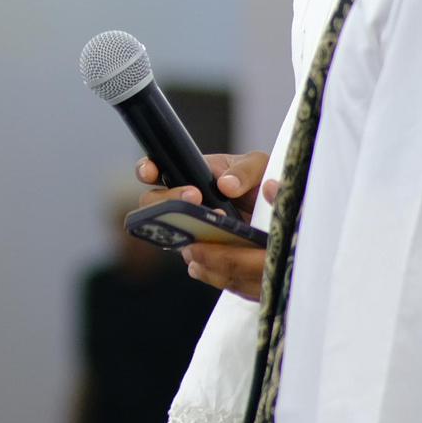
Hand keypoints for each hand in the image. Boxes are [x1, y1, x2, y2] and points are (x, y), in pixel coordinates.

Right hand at [137, 150, 275, 302]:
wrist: (275, 217)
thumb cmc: (261, 184)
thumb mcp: (257, 167)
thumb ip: (244, 170)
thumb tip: (225, 185)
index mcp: (187, 174)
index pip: (154, 170)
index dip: (146, 170)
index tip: (151, 172)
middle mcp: (180, 201)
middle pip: (152, 202)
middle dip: (167, 198)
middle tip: (194, 196)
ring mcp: (185, 227)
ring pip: (165, 229)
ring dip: (182, 224)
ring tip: (216, 219)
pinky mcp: (197, 251)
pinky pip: (188, 255)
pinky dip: (198, 250)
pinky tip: (217, 244)